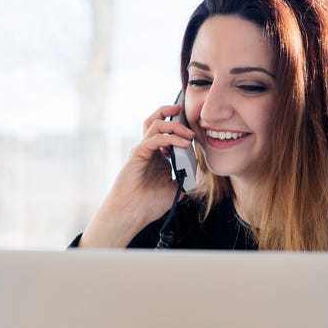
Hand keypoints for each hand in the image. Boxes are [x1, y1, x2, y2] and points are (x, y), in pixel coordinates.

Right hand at [79, 104, 196, 247]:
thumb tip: (195, 175)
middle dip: (171, 113)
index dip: (179, 128)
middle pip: (156, 121)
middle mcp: (148, 150)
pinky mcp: (138, 154)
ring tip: (188, 133)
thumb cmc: (148, 204)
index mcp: (157, 156)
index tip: (194, 133)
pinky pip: (155, 139)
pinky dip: (171, 138)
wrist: (132, 214)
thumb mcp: (174, 190)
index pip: (166, 133)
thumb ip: (184, 179)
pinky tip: (183, 143)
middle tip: (186, 115)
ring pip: (156, 125)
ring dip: (174, 125)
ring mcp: (142, 150)